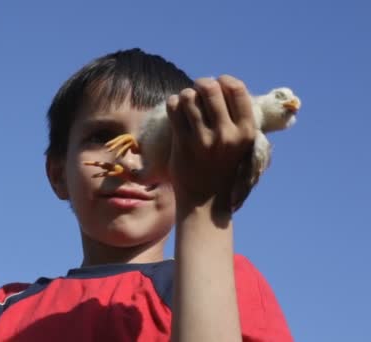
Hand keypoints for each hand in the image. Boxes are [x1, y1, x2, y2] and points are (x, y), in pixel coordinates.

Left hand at [167, 75, 255, 217]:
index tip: (219, 84)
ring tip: (187, 103)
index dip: (224, 80)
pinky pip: (174, 108)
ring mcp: (204, 139)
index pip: (237, 89)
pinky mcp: (183, 143)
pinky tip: (176, 110)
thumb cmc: (225, 169)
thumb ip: (241, 120)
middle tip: (198, 90)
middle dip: (202, 84)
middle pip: (211, 88)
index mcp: (247, 131)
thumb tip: (230, 86)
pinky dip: (173, 103)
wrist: (205, 201)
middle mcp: (227, 134)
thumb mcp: (244, 146)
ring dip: (186, 95)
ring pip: (189, 96)